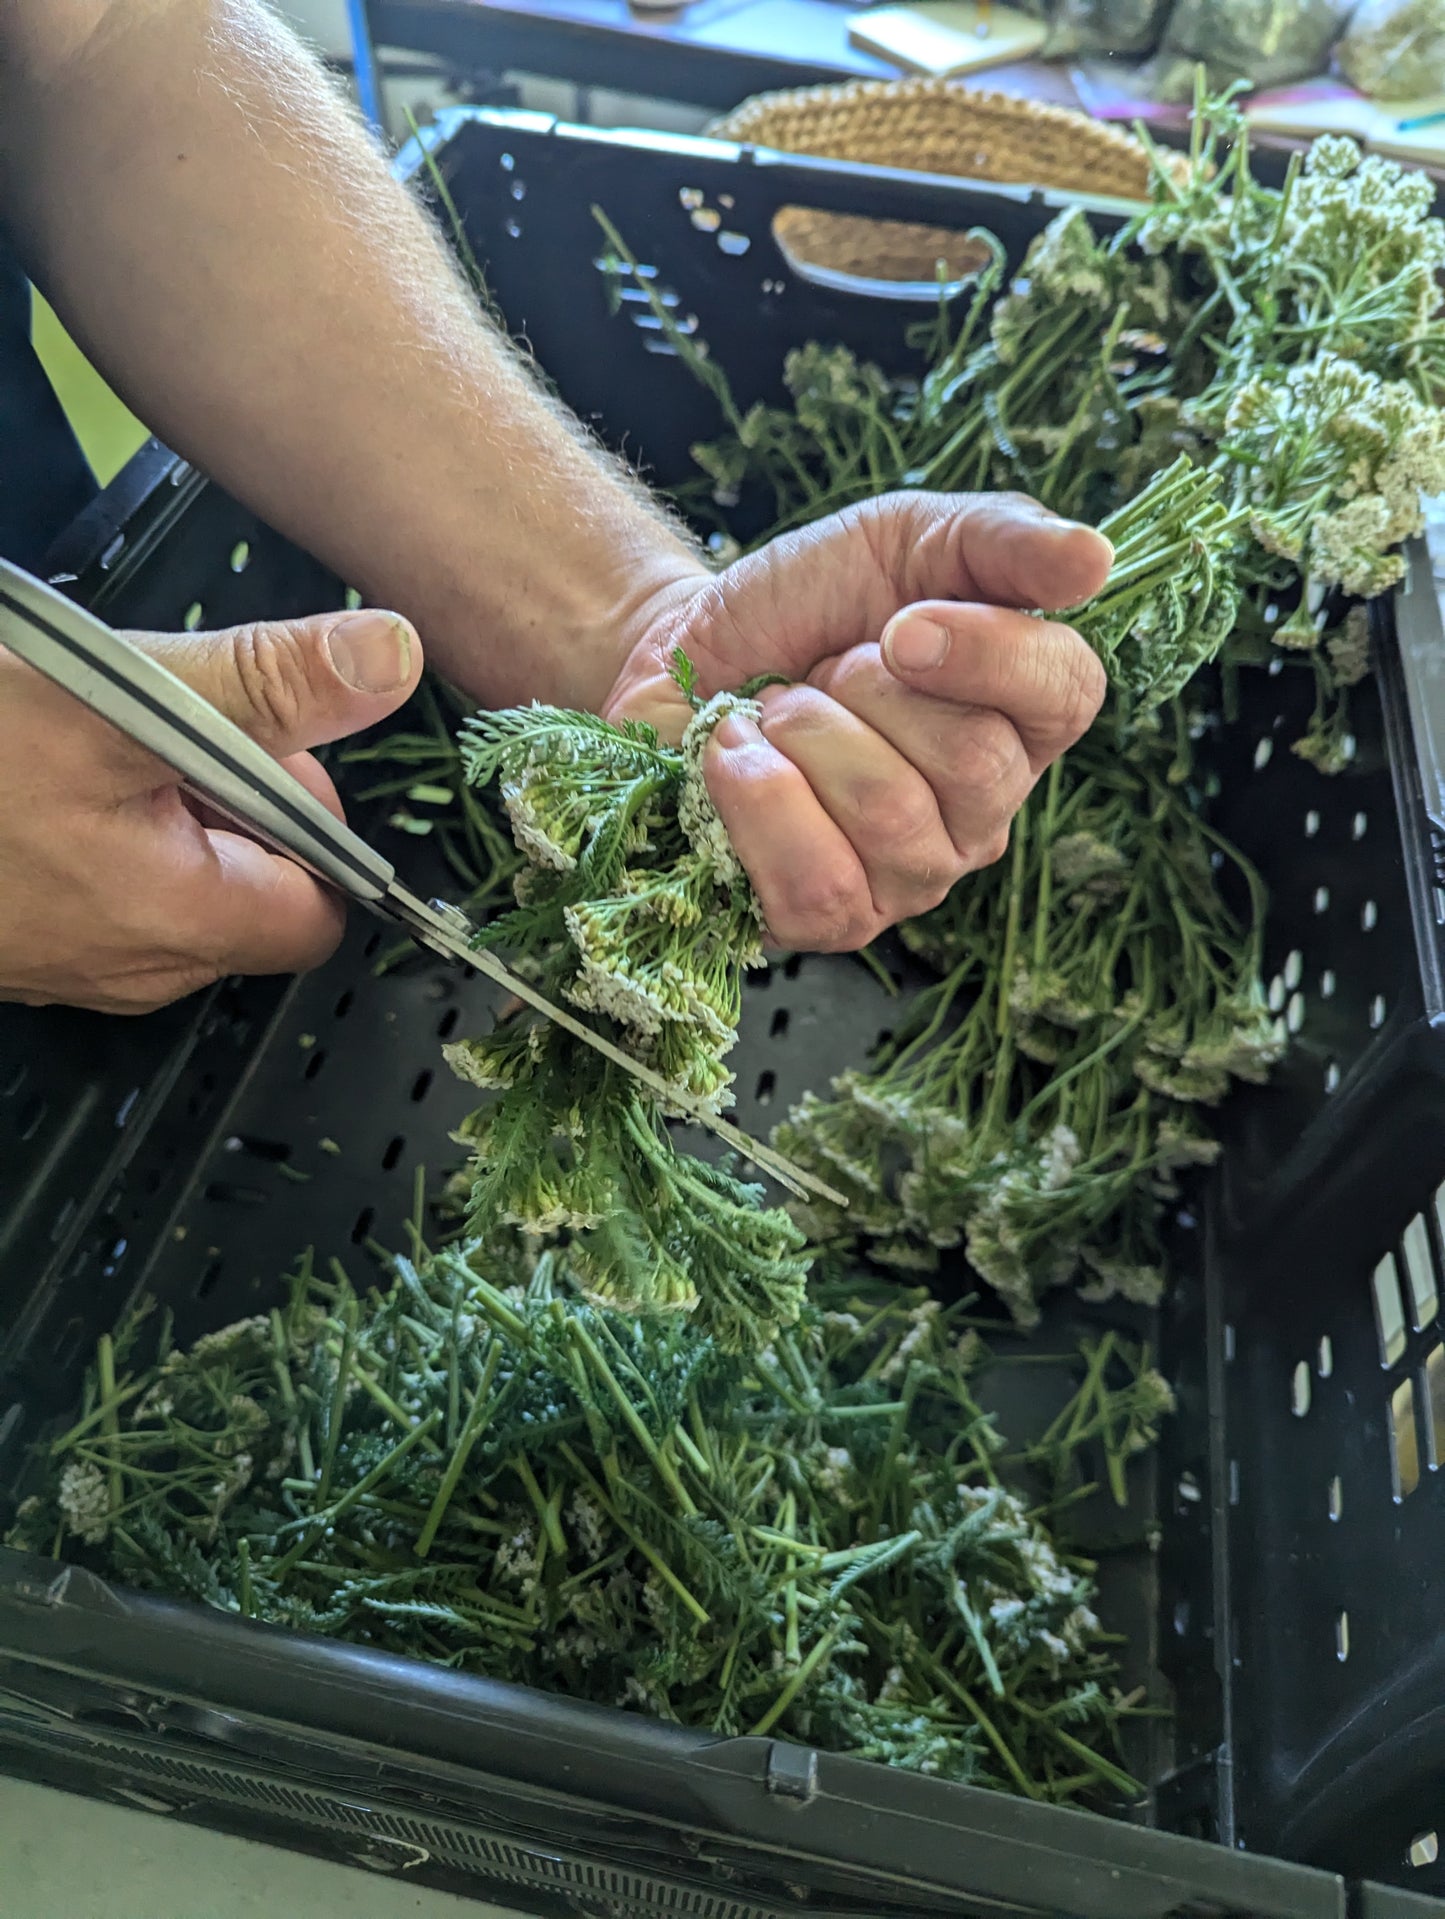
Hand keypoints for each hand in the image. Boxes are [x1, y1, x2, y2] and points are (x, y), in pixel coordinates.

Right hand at [0, 603, 421, 1012]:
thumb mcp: (123, 696)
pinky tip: (36, 770)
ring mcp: (64, 959)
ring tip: (83, 740)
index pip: (322, 908)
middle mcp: (131, 964)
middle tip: (162, 726)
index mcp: (181, 922)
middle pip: (251, 893)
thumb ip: (268, 688)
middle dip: (231, 803)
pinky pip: (96, 885)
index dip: (313, 821)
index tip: (262, 749)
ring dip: (155, 804)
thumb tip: (389, 661)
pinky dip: (92, 823)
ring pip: (169, 882)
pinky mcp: (17, 938)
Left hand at [603, 491, 1110, 950]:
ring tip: (773, 714)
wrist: (685, 651)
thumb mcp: (905, 538)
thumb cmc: (809, 603)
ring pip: (891, 819)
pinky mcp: (832, 920)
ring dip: (805, 735)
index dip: (989, 655)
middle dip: (868, 690)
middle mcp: (984, 812)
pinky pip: (819, 883)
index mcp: (1022, 718)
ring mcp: (912, 877)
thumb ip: (1001, 540)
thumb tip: (1093, 557)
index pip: (1069, 695)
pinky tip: (737, 762)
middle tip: (822, 672)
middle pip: (975, 763)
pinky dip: (756, 799)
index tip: (899, 624)